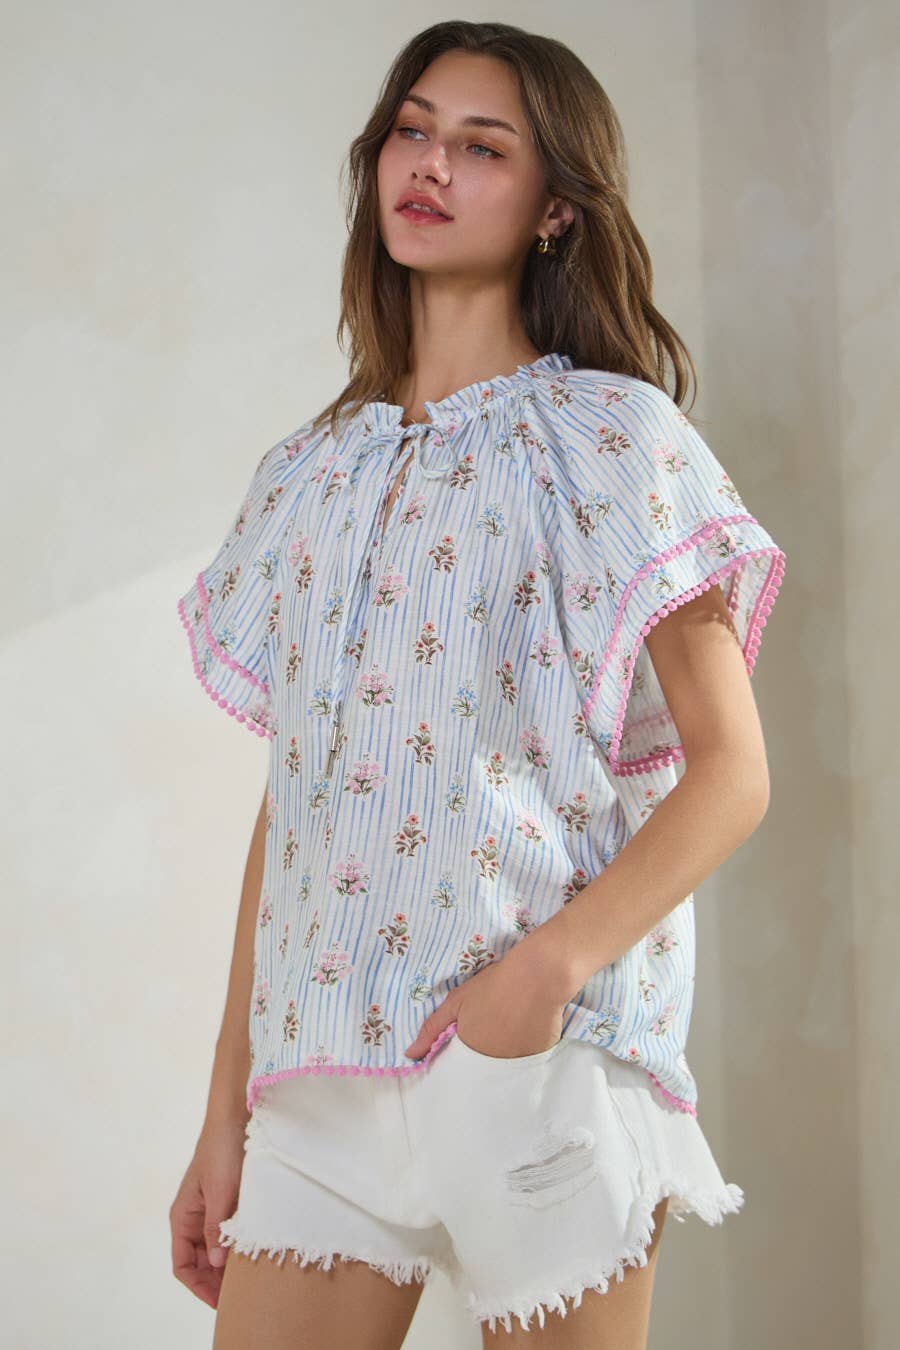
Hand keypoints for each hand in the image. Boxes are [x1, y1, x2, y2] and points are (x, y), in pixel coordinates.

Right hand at [169, 1118, 246, 1309]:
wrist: (234, 1117)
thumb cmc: (222, 1151)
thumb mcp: (220, 1192)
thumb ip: (216, 1229)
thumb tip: (216, 1263)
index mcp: (183, 1217)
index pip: (182, 1265)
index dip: (199, 1286)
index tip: (219, 1302)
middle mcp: (193, 1217)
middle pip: (198, 1261)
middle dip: (214, 1281)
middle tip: (239, 1297)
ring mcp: (209, 1209)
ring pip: (213, 1249)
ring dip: (226, 1265)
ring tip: (246, 1280)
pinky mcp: (226, 1201)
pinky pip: (225, 1233)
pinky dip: (235, 1246)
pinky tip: (250, 1254)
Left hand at [404, 941, 565, 1060]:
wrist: (538, 976)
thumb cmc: (493, 985)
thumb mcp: (457, 1002)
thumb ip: (431, 1029)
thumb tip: (410, 1054)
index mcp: (470, 1052)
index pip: (459, 1066)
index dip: (463, 1051)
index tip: (469, 1036)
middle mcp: (493, 1064)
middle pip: (483, 1067)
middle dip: (483, 1052)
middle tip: (491, 1027)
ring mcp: (517, 1063)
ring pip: (504, 1065)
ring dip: (503, 1052)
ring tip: (508, 1026)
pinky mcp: (538, 1058)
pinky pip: (525, 1061)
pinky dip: (522, 1050)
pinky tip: (524, 1028)